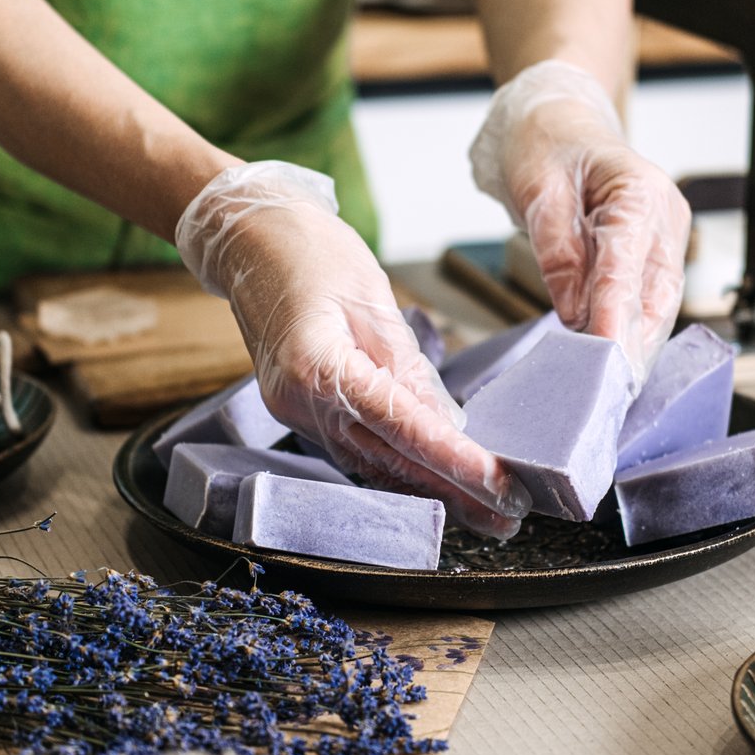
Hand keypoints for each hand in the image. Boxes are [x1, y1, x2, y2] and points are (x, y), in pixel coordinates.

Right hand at [176, 162, 531, 537]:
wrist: (247, 237)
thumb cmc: (309, 250)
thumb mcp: (374, 299)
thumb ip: (408, 368)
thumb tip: (447, 424)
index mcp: (318, 367)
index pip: (403, 430)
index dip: (456, 464)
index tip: (501, 486)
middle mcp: (300, 402)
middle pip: (388, 462)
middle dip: (453, 494)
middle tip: (507, 517)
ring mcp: (294, 411)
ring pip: (370, 466)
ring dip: (428, 490)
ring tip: (482, 510)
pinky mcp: (296, 409)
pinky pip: (353, 449)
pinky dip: (395, 467)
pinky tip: (432, 483)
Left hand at [471, 60, 690, 375]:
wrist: (558, 124)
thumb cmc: (546, 145)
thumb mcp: (537, 190)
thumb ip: (557, 250)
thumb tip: (572, 311)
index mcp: (639, 191)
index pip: (628, 266)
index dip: (616, 317)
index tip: (604, 359)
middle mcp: (665, 217)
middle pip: (657, 297)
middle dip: (633, 349)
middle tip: (606, 395)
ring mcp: (666, 240)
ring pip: (659, 309)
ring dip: (635, 351)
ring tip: (608, 394)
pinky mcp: (656, 258)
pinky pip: (649, 305)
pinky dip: (631, 337)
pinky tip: (612, 368)